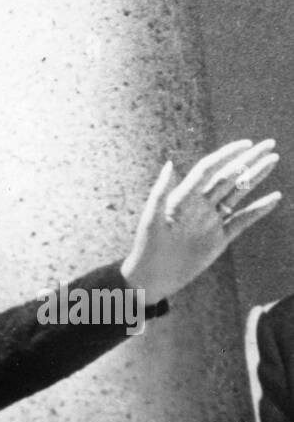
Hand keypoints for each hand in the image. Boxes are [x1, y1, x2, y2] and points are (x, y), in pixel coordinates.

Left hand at [121, 139, 280, 304]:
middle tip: (269, 144)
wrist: (152, 278)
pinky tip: (275, 197)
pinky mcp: (220, 238)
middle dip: (248, 159)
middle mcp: (200, 205)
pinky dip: (259, 209)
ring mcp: (212, 221)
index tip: (247, 143)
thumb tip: (170, 163)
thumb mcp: (152, 220)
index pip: (209, 169)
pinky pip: (243, 220)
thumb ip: (161, 192)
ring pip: (238, 194)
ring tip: (273, 161)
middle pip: (228, 177)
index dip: (227, 154)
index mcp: (184, 198)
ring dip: (255, 177)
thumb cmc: (147, 248)